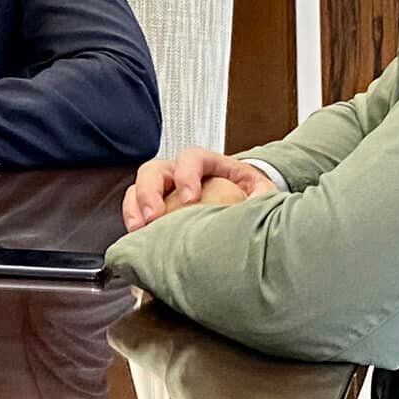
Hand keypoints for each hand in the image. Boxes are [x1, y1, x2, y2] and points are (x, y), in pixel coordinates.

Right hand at [122, 147, 275, 232]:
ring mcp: (164, 190)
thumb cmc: (249, 198)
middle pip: (155, 170)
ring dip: (135, 209)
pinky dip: (133, 223)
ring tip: (139, 231)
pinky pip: (135, 210)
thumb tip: (265, 210)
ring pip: (138, 188)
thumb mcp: (261, 194)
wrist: (242, 205)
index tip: (190, 198)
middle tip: (154, 217)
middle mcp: (179, 173)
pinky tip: (137, 240)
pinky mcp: (157, 209)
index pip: (191, 157)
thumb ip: (263, 197)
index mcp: (208, 164)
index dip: (187, 174)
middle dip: (150, 193)